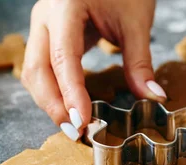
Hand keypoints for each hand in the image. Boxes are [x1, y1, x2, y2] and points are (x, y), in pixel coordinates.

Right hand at [22, 0, 165, 140]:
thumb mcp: (136, 20)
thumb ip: (140, 61)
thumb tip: (152, 97)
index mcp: (65, 6)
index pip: (63, 57)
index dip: (71, 93)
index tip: (82, 120)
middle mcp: (45, 16)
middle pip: (37, 70)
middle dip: (53, 105)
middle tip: (76, 132)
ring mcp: (42, 26)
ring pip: (33, 73)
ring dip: (50, 102)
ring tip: (74, 125)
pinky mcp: (47, 35)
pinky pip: (40, 69)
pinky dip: (53, 92)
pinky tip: (70, 109)